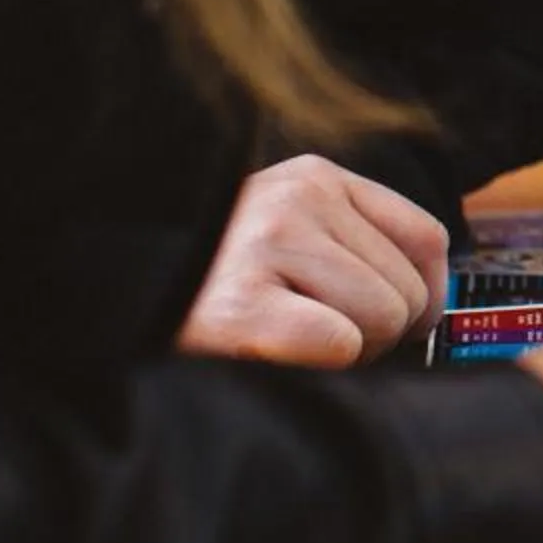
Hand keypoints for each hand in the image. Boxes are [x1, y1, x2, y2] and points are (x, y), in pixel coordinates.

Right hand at [177, 155, 448, 366]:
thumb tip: (432, 309)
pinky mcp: (240, 304)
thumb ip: (354, 247)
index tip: (400, 327)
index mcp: (315, 178)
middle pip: (408, 291)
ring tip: (290, 343)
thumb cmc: (213, 278)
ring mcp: (267, 247)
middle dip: (377, 335)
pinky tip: (271, 352)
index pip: (426, 237)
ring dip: (348, 353)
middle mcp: (297, 201)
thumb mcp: (288, 231)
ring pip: (380, 320)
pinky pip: (338, 344)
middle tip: (319, 338)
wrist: (110, 288)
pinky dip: (319, 365)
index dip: (426, 295)